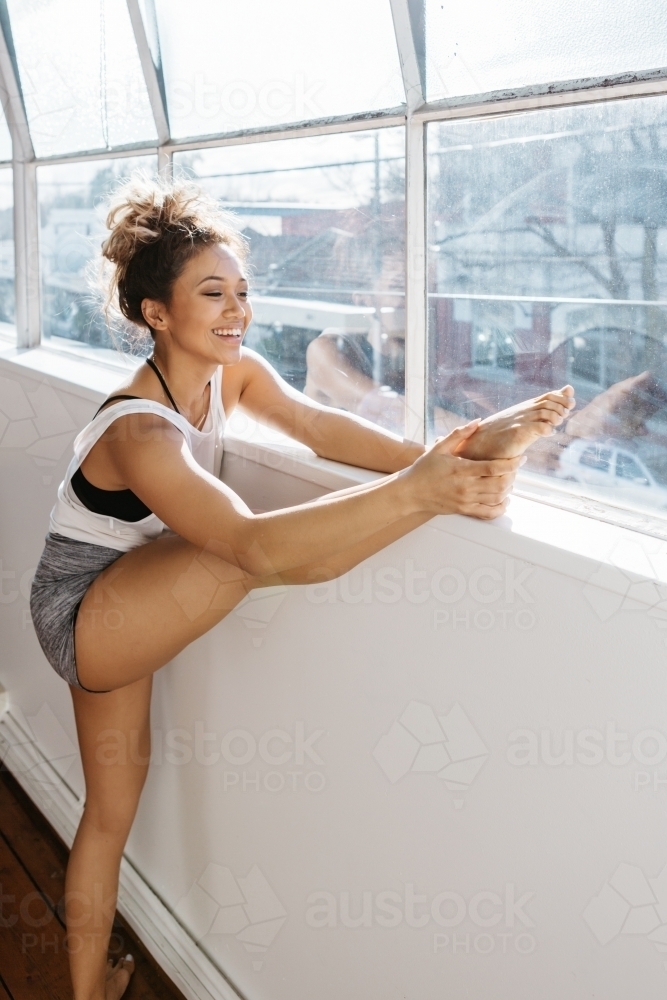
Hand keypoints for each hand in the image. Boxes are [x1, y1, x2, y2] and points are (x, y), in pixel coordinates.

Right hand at [406, 420, 522, 519]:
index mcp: (462, 469)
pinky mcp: (464, 510)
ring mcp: (465, 500)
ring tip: (509, 481)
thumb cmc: (424, 469)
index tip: (521, 459)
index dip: (512, 463)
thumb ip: (459, 434)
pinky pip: (488, 513)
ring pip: (497, 498)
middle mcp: (466, 486)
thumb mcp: (440, 447)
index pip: (495, 468)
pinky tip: (504, 501)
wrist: (410, 492)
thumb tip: (477, 422)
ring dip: (508, 490)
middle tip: (515, 468)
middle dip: (513, 476)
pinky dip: (500, 508)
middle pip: (500, 484)